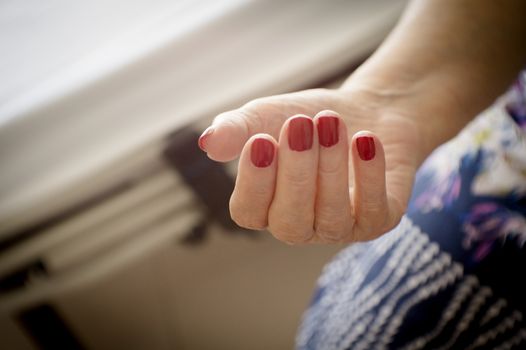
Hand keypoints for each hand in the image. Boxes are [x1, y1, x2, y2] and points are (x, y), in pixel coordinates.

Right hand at [199, 87, 421, 242]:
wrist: (364, 110)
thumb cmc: (306, 120)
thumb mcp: (267, 117)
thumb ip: (237, 130)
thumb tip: (208, 143)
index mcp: (266, 206)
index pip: (249, 213)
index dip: (253, 182)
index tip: (261, 140)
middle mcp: (301, 225)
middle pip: (289, 221)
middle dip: (295, 173)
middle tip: (300, 124)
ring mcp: (339, 227)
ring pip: (331, 217)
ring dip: (330, 168)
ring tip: (330, 121)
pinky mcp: (378, 221)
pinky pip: (373, 211)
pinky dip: (369, 176)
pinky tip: (365, 139)